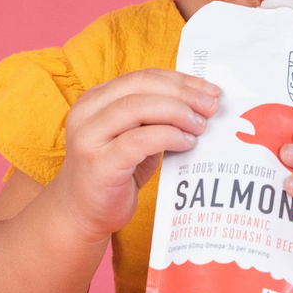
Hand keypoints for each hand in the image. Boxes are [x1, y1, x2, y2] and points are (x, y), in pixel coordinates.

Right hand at [55, 69, 219, 241]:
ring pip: (136, 107)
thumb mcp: (132, 137)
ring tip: (200, 125)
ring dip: (176, 111)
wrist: (81, 215)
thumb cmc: (114, 174)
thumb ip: (154, 117)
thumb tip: (200, 103)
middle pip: (140, 86)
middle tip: (211, 105)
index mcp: (95, 99)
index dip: (179, 80)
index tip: (209, 89)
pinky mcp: (98, 164)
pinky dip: (168, 136)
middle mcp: (87, 112)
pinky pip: (139, 140)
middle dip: (182, 92)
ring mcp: (88, 137)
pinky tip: (186, 142)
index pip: (142, 77)